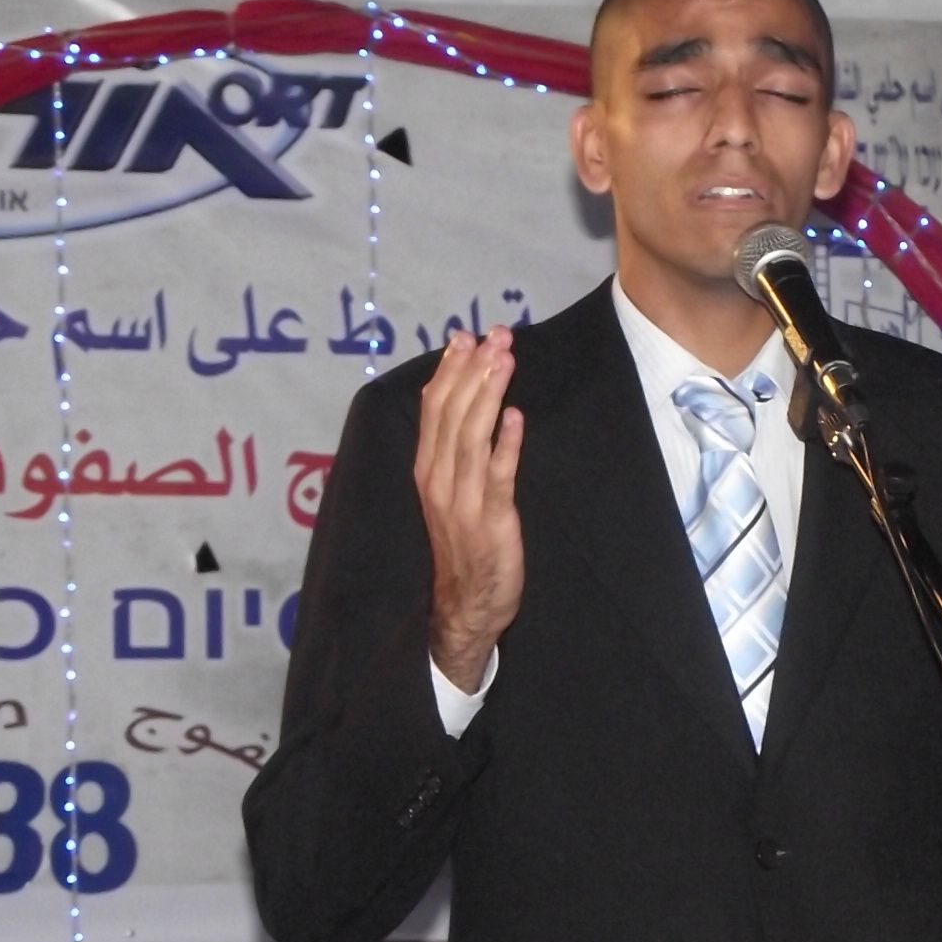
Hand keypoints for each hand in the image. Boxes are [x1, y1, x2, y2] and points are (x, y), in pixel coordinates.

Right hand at [416, 326, 525, 691]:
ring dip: (487, 394)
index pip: (433, 408)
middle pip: (451, 413)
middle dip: (473, 370)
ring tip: (504, 359)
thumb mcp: (450, 492)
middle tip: (495, 335)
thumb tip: (468, 400)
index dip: (449, 370)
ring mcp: (462, 499)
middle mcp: (438, 479)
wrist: (466, 606)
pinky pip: (497, 475)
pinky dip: (504, 444)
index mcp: (426, 469)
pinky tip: (515, 416)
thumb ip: (456, 449)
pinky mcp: (491, 519)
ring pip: (471, 436)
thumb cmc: (464, 545)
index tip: (466, 336)